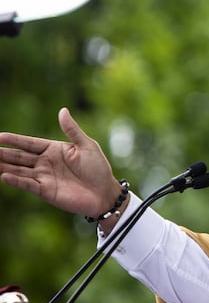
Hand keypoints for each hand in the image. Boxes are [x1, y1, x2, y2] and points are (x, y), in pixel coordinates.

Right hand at [0, 107, 121, 217]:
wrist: (105, 193)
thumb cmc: (98, 168)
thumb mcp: (87, 145)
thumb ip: (72, 130)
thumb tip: (63, 110)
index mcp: (54, 150)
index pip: (29, 143)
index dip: (14, 140)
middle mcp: (45, 163)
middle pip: (20, 157)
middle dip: (3, 153)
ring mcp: (44, 177)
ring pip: (19, 170)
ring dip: (4, 166)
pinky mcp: (46, 191)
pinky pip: (28, 184)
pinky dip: (16, 180)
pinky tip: (3, 176)